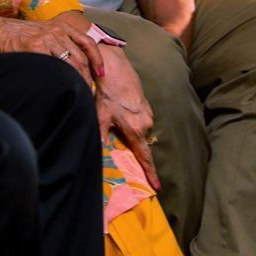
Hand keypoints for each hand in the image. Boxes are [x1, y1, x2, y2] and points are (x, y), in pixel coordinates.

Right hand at [0, 11, 106, 84]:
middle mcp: (58, 31)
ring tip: (79, 92)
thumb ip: (61, 43)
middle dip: (87, 76)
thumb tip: (75, 64)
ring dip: (77, 80)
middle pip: (81, 58)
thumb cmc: (22, 36)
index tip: (101, 73)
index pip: (88, 43)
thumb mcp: (46, 33)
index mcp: (63, 27)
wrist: (0, 31)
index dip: (97, 59)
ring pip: (70, 64)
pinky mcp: (36, 47)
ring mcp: (47, 39)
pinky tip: (60, 87)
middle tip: (90, 91)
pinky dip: (60, 78)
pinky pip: (53, 66)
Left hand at [93, 44, 159, 189]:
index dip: (150, 173)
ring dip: (131, 133)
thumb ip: (100, 135)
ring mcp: (147, 112)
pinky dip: (132, 123)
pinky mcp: (145, 104)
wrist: (115, 68)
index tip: (157, 187)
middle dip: (133, 148)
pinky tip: (120, 114)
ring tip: (116, 124)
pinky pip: (140, 120)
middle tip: (121, 146)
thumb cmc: (107, 93)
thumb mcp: (101, 115)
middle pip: (140, 143)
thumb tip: (98, 152)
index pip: (145, 157)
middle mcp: (146, 122)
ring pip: (139, 131)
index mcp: (137, 129)